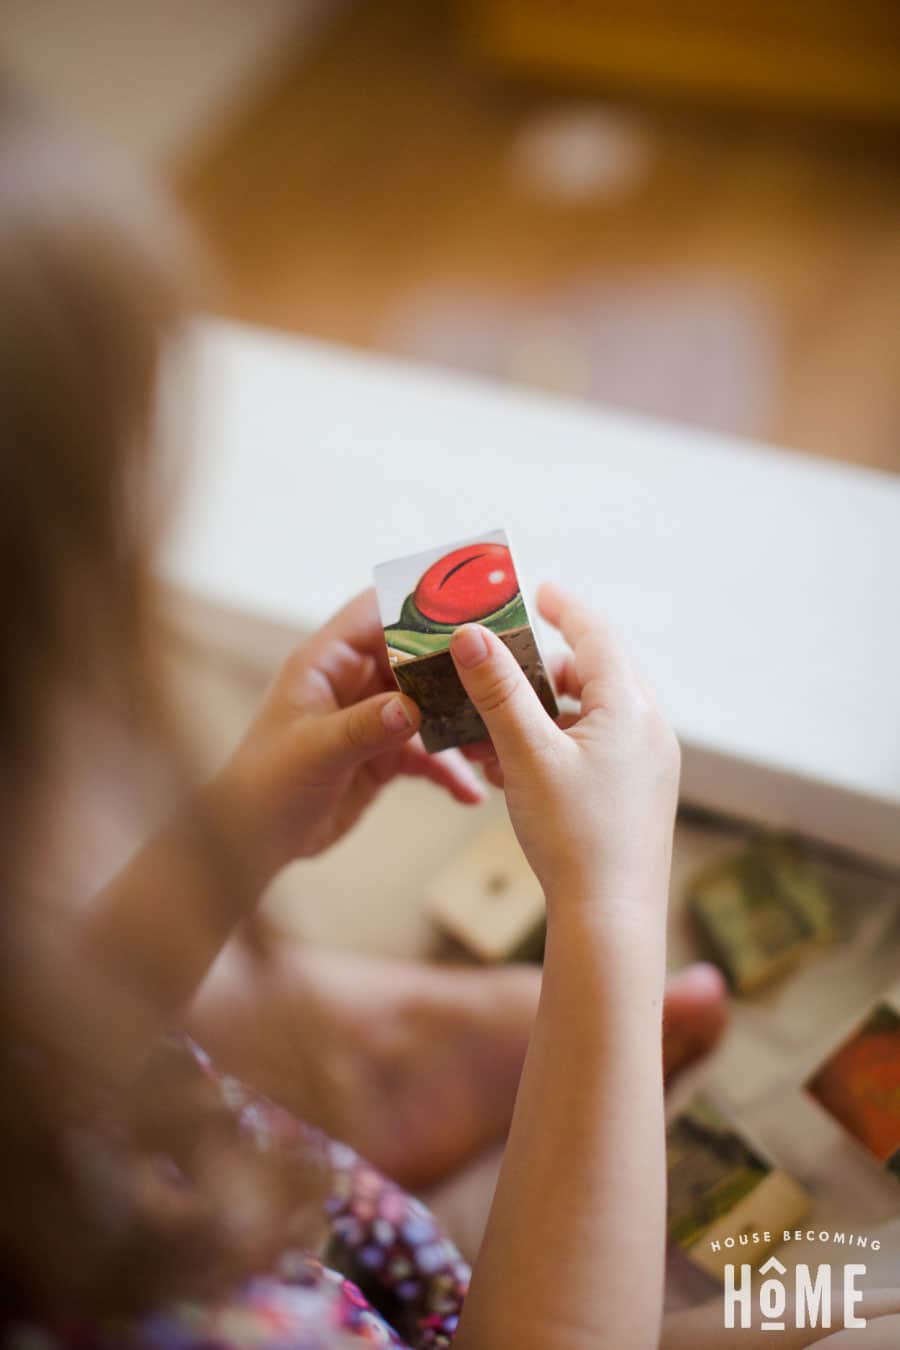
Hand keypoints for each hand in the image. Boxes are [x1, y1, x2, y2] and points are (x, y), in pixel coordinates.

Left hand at [210, 590, 483, 879]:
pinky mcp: (382, 755)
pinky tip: (469, 791)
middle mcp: (352, 683)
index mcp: (327, 662)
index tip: (467, 604)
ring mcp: (371, 718)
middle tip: (501, 673)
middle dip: (454, 666)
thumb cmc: (264, 785)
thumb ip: (364, 727)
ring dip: (458, 722)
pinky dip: (447, 769)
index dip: (418, 603)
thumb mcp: (314, 751)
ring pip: (428, 706)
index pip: (376, 613)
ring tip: (492, 739)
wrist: (253, 841)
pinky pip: (425, 753)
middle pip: (414, 657)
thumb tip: (412, 707)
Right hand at [450, 583, 679, 911]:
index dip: (565, 609)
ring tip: (494, 733)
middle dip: (543, 671)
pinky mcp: (638, 796)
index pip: (597, 637)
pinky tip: (514, 770)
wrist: (609, 921)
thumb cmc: (573, 837)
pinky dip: (556, 747)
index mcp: (630, 708)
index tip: (540, 592)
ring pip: (590, 717)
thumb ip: (498, 691)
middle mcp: (649, 730)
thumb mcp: (526, 755)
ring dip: (542, 715)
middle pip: (595, 676)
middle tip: (501, 672)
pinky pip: (596, 750)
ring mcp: (648, 765)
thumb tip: (471, 635)